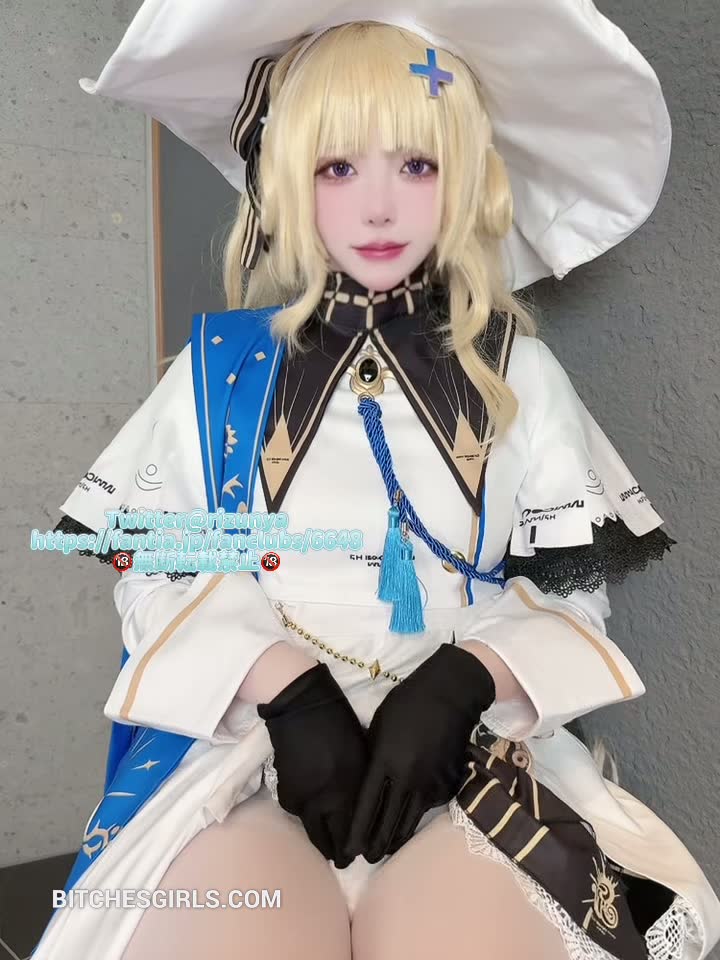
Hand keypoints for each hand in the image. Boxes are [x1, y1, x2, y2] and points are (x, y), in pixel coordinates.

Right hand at [257, 661, 367, 867]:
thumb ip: (362, 786)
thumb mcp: (361, 755)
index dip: (355, 848)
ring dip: (319, 835)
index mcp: (347, 788)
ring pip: (309, 828)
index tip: (360, 855)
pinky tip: (313, 811)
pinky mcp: (285, 788)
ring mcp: (301, 795)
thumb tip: (365, 812)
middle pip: (327, 840)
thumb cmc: (340, 724)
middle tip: (343, 859)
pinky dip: (305, 815)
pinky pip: (296, 811)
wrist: (302, 705)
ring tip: (329, 840)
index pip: (351, 833)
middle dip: (336, 852)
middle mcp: (322, 798)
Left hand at [343, 642, 495, 862]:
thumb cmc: (406, 703)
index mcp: (385, 760)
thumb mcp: (378, 726)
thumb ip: (372, 757)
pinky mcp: (448, 782)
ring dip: (395, 838)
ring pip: (410, 821)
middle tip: (365, 857)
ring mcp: (430, 782)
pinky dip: (417, 814)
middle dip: (375, 844)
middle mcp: (407, 777)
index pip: (366, 806)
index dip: (356, 831)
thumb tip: (366, 782)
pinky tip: (408, 819)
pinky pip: (428, 806)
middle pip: (388, 822)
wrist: (449, 694)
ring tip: (384, 849)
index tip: (349, 849)